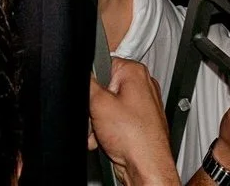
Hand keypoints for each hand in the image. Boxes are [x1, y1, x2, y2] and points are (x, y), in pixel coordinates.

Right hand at [89, 60, 181, 185]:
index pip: (104, 63)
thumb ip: (87, 83)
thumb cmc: (134, 137)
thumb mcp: (98, 103)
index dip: (92, 81)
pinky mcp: (139, 123)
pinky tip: (105, 139)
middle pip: (104, 88)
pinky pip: (115, 120)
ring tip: (100, 132)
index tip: (91, 96)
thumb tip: (83, 73)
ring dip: (97, 121)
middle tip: (95, 117)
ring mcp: (143, 106)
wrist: (146, 166)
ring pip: (108, 107)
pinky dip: (107, 130)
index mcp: (135, 72)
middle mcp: (143, 86)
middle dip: (94, 106)